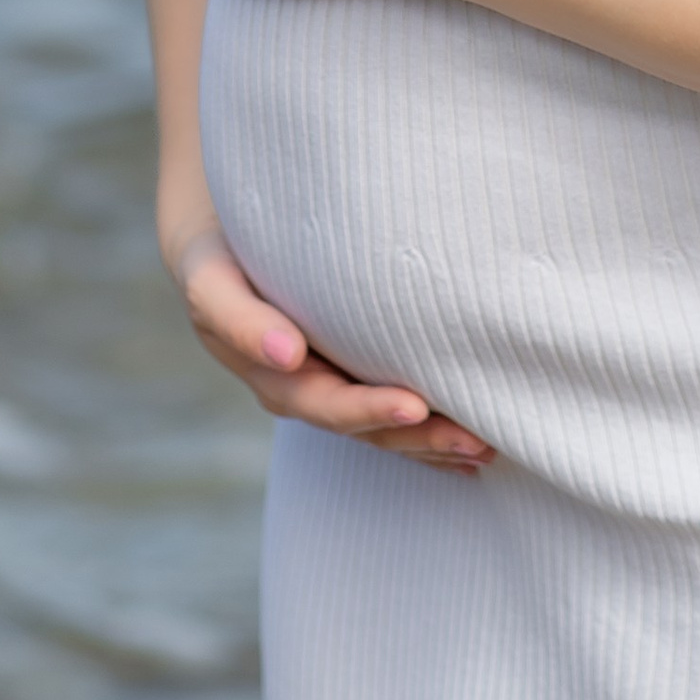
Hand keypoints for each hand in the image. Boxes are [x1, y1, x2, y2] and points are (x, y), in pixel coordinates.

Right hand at [162, 216, 493, 472]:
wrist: (223, 248)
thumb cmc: (220, 257)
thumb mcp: (211, 283)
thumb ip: (240, 320)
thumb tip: (288, 355)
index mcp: (270, 376)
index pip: (325, 402)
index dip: (367, 409)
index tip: (413, 406)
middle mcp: (302, 393)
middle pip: (365, 427)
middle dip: (419, 437)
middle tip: (474, 438)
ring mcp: (328, 388)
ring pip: (384, 430)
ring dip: (434, 443)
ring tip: (487, 447)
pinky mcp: (350, 377)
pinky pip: (392, 416)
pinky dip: (429, 434)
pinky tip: (472, 450)